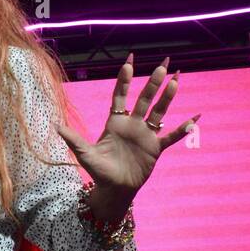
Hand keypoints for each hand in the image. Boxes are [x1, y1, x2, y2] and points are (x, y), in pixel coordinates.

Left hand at [56, 53, 199, 197]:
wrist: (114, 189)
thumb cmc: (99, 171)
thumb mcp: (85, 154)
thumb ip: (73, 139)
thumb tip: (55, 125)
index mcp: (115, 122)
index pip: (120, 96)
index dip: (124, 79)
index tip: (129, 61)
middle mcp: (133, 125)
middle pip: (144, 99)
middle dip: (153, 82)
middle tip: (163, 64)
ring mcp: (146, 135)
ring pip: (159, 112)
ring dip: (168, 97)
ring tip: (176, 79)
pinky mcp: (155, 149)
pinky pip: (172, 137)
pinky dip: (184, 129)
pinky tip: (195, 118)